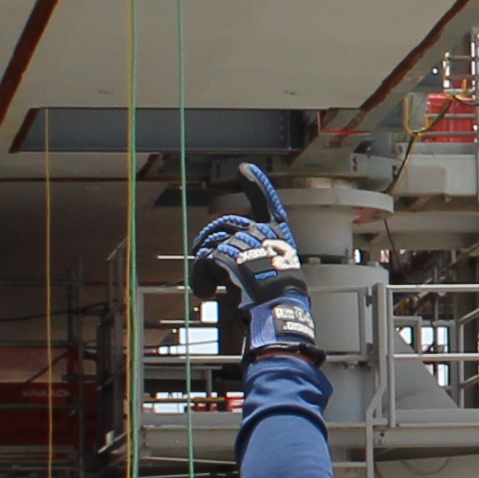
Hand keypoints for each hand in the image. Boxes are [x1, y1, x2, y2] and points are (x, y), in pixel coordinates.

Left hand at [191, 169, 317, 359]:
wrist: (278, 308)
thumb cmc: (279, 296)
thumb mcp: (276, 270)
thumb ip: (257, 257)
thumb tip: (237, 259)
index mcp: (276, 234)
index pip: (267, 202)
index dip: (256, 185)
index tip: (245, 169)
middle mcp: (260, 232)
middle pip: (224, 225)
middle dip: (208, 239)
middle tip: (199, 252)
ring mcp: (243, 242)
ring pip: (210, 245)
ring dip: (204, 266)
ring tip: (207, 286)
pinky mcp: (226, 255)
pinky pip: (203, 262)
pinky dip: (200, 279)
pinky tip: (205, 292)